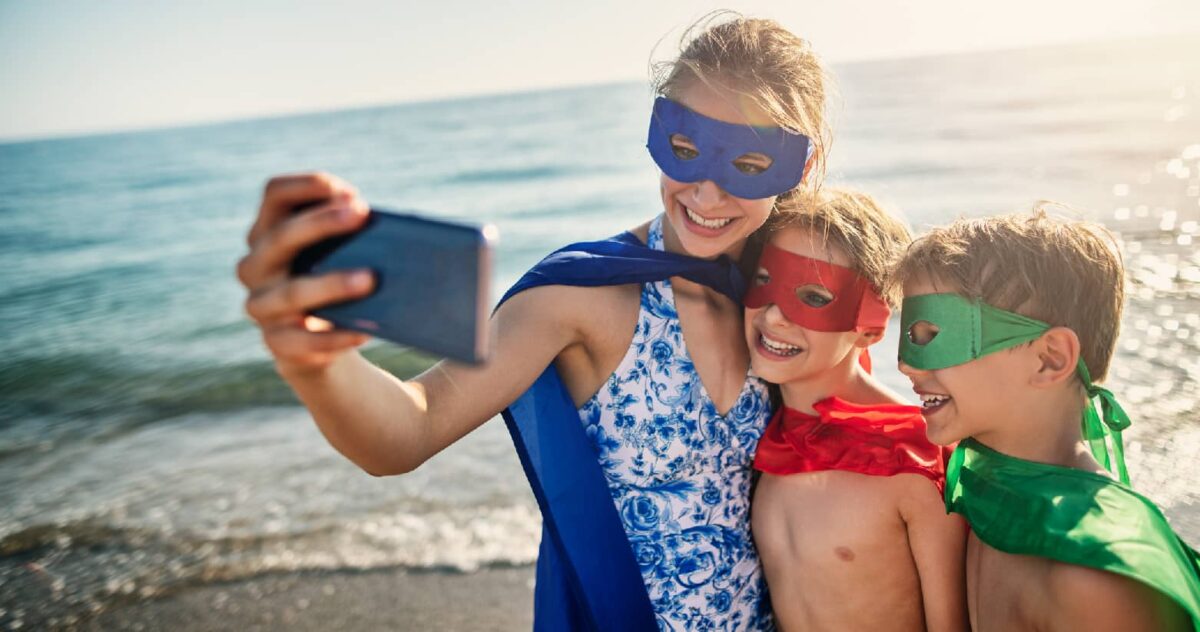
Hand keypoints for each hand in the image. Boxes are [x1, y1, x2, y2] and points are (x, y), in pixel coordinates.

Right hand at [237, 173, 374, 375]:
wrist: (314, 342)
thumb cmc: (331, 279)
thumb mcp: (335, 251)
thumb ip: (348, 233)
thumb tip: (388, 228)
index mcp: (267, 232)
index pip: (274, 194)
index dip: (307, 185)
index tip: (348, 191)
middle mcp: (255, 265)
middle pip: (281, 237)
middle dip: (321, 222)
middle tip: (361, 214)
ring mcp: (261, 306)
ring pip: (293, 292)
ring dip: (332, 283)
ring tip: (371, 278)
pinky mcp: (276, 343)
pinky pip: (304, 341)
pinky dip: (335, 337)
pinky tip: (363, 331)